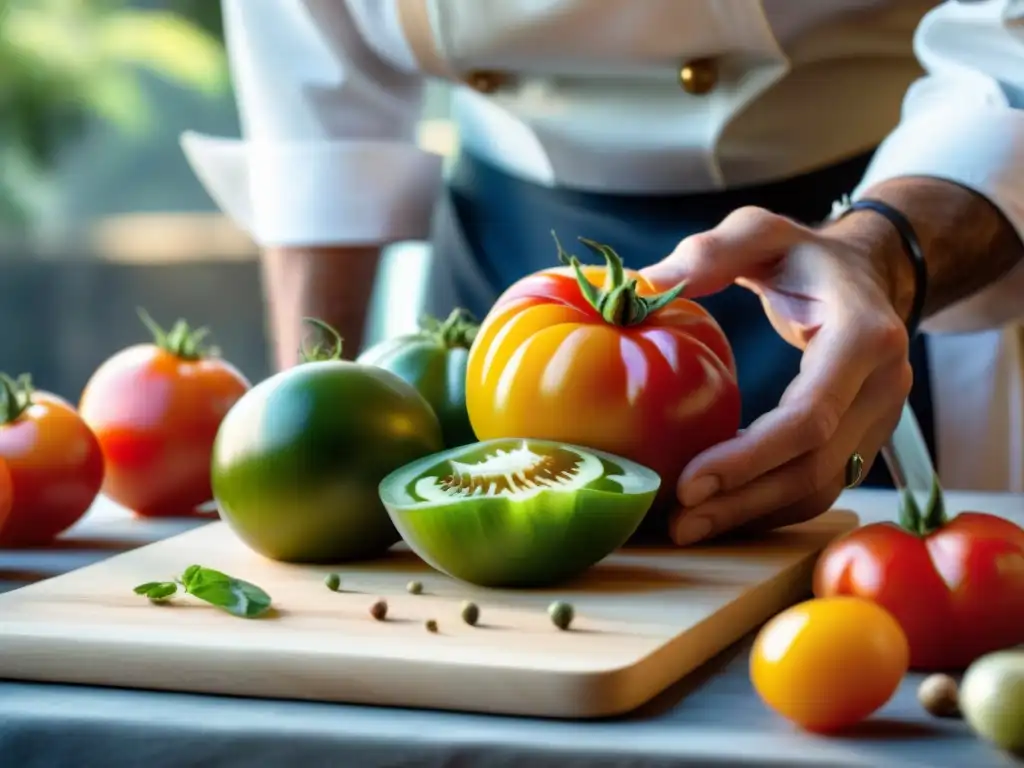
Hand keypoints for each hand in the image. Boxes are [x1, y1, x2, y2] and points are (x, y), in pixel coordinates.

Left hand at [640, 206, 913, 545]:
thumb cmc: (804, 255)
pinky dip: (770, 506)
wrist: (869, 273)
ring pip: (820, 488)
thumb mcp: (760, 233)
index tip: (688, 484)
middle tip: (677, 524)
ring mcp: (880, 418)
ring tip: (687, 528)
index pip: (808, 417)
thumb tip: (642, 290)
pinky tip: (721, 512)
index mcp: (863, 337)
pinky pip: (819, 486)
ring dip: (753, 515)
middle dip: (742, 501)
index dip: (749, 458)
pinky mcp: (865, 438)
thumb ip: (710, 253)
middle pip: (813, 466)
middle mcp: (884, 386)